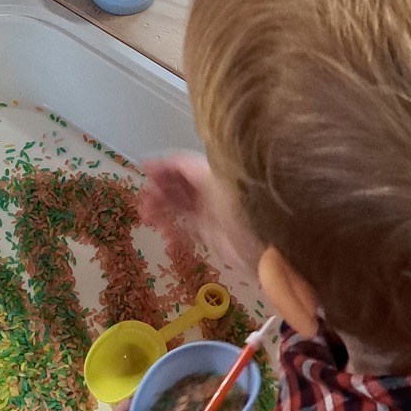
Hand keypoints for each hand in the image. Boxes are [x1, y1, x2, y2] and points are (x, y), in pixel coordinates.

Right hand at [139, 152, 261, 280]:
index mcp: (214, 175)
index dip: (163, 164)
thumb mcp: (220, 188)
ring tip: (146, 215)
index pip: (184, 164)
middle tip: (142, 199)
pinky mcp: (211, 233)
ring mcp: (211, 212)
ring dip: (162, 207)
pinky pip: (186, 226)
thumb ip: (196, 174)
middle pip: (180, 183)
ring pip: (180, 204)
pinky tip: (164, 233)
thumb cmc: (246, 213)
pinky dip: (172, 227)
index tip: (143, 168)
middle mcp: (212, 190)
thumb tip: (173, 161)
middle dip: (159, 188)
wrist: (269, 250)